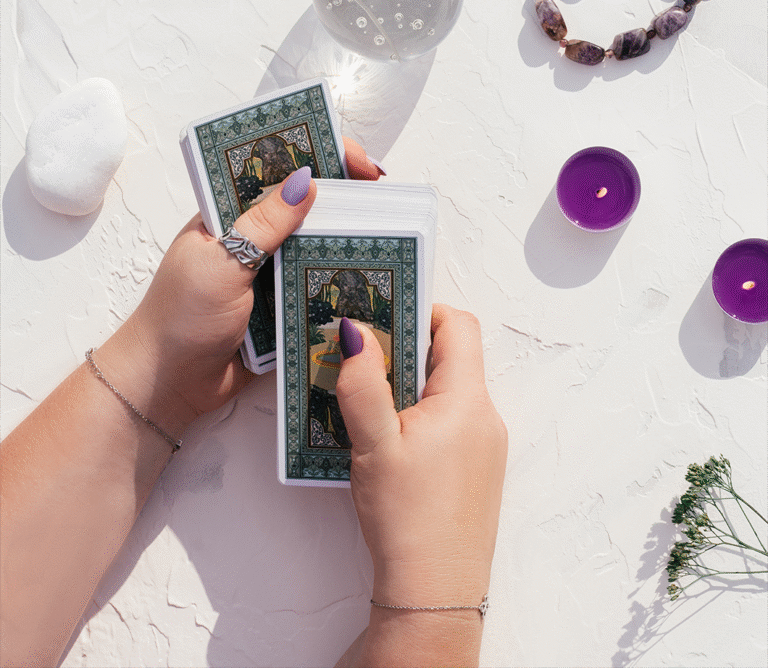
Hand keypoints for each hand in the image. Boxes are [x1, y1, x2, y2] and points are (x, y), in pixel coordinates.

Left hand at [98, 139, 384, 428]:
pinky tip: (369, 283)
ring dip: (347, 245)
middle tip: (386, 201)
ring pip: (316, 249)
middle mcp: (254, 239)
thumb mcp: (221, 261)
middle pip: (305, 208)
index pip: (277, 170)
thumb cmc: (181, 316)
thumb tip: (307, 181)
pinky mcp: (284, 309)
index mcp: (230, 214)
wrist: (168, 383)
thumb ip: (263, 224)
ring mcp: (271, 275)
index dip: (318, 156)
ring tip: (387, 239)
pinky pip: (318, 290)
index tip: (357, 162)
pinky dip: (340, 286)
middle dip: (344, 199)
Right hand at [336, 305, 507, 610]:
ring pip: (449, 391)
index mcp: (466, 401)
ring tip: (372, 404)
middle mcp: (486, 417)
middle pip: (452, 357)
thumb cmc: (407, 518)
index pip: (459, 327)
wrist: (435, 589)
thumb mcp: (374, 444)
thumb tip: (357, 332)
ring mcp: (486, 444)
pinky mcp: (478, 467)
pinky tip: (392, 439)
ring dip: (412, 386)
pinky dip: (423, 414)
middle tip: (366, 363)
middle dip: (407, 352)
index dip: (424, 312)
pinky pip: (452, 421)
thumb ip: (362, 383)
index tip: (386, 319)